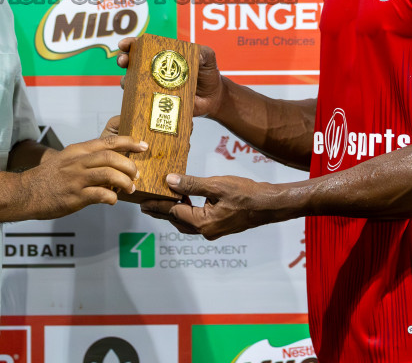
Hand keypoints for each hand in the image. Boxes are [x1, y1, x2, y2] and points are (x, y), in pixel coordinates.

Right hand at [15, 134, 144, 218]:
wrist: (25, 192)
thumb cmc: (48, 177)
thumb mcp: (66, 160)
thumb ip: (86, 160)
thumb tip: (110, 165)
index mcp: (78, 151)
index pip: (107, 141)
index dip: (128, 142)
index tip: (142, 145)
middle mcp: (78, 162)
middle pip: (111, 157)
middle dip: (129, 165)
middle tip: (136, 174)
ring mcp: (76, 179)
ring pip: (109, 174)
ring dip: (124, 182)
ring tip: (130, 189)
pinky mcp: (74, 196)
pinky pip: (100, 194)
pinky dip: (111, 197)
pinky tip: (113, 201)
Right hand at [116, 37, 225, 118]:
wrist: (213, 98)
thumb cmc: (208, 74)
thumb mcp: (207, 58)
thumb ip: (204, 52)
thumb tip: (197, 54)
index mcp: (164, 55)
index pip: (144, 46)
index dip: (131, 44)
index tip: (124, 45)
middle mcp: (155, 70)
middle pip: (132, 62)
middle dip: (123, 59)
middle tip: (123, 61)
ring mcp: (155, 86)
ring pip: (133, 82)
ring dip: (126, 81)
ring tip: (127, 82)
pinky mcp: (157, 102)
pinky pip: (143, 101)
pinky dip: (135, 100)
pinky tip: (135, 99)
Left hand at [140, 173, 288, 239]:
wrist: (270, 205)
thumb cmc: (246, 194)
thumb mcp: (216, 185)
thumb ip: (192, 184)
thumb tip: (169, 181)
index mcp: (203, 223)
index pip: (173, 212)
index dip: (157, 205)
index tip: (142, 201)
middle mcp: (206, 231)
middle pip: (177, 221)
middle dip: (161, 211)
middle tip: (146, 203)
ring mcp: (213, 230)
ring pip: (187, 223)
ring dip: (174, 212)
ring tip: (163, 200)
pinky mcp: (220, 226)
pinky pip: (197, 221)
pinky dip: (187, 212)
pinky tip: (186, 201)